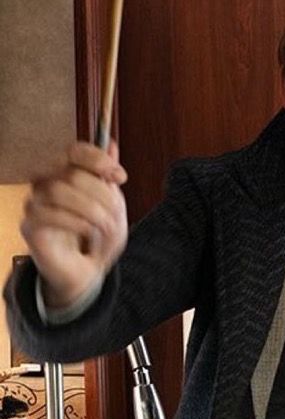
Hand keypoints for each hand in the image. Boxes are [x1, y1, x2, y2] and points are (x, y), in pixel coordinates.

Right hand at [21, 141, 127, 307]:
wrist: (86, 273)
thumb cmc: (97, 238)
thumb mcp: (113, 208)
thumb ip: (109, 178)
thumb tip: (113, 145)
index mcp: (67, 173)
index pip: (74, 151)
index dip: (98, 159)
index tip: (120, 177)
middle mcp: (47, 183)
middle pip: (70, 172)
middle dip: (101, 194)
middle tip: (115, 214)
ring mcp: (35, 204)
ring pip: (58, 191)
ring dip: (90, 210)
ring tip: (105, 227)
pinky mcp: (30, 226)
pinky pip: (47, 214)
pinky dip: (74, 222)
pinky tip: (87, 232)